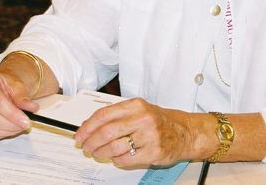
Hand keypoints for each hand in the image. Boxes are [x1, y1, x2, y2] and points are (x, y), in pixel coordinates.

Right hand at [0, 70, 39, 139]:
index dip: (12, 114)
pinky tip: (10, 127)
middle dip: (11, 125)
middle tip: (25, 125)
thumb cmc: (6, 85)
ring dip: (7, 131)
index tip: (25, 121)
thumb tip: (32, 108)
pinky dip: (2, 133)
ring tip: (19, 126)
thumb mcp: (17, 85)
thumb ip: (23, 97)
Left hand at [73, 98, 190, 166]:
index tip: (79, 135)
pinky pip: (127, 159)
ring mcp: (149, 136)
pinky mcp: (154, 152)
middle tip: (85, 147)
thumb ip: (116, 115)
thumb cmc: (158, 120)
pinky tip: (116, 158)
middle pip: (107, 132)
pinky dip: (117, 160)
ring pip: (115, 147)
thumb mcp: (138, 110)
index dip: (88, 127)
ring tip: (98, 153)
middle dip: (91, 142)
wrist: (185, 132)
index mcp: (135, 105)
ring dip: (102, 152)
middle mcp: (142, 119)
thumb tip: (90, 125)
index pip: (104, 115)